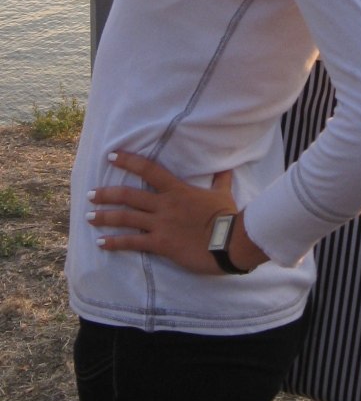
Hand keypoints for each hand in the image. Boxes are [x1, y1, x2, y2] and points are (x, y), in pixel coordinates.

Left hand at [86, 150, 239, 275]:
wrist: (231, 242)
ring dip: (105, 217)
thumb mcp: (223, 195)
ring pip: (126, 218)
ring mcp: (161, 224)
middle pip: (128, 196)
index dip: (128, 161)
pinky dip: (115, 243)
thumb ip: (220, 181)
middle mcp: (164, 205)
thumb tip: (228, 169)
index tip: (112, 156)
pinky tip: (101, 243)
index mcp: (177, 190)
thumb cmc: (227, 218)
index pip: (149, 169)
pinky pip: (133, 242)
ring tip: (89, 217)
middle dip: (106, 194)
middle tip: (90, 194)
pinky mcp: (161, 244)